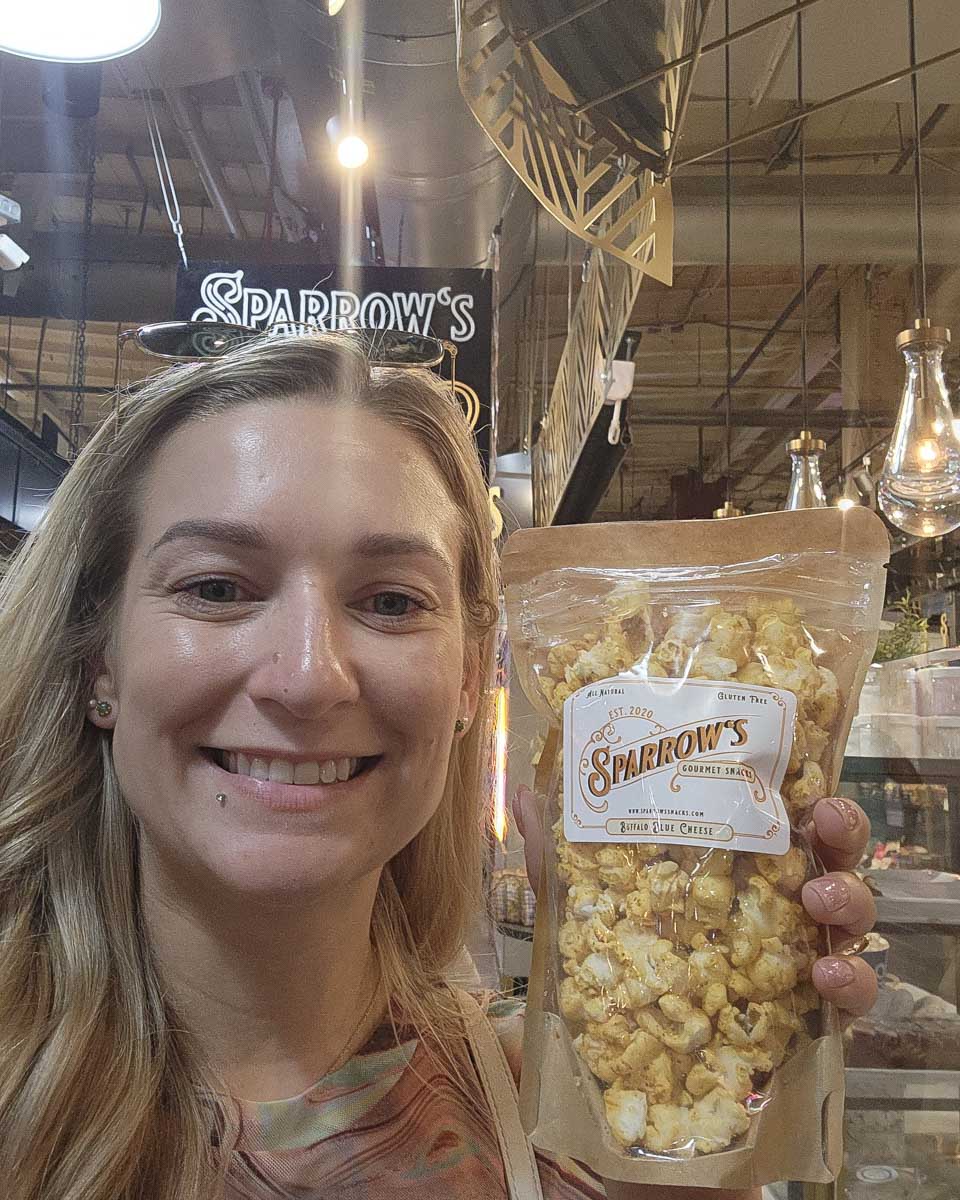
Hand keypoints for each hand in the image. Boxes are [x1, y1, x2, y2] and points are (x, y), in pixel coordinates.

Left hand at [512, 788, 876, 1021]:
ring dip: (849, 898)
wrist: (638, 1084)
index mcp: (735, 864)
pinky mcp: (813, 1019)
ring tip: (819, 899)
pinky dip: (851, 982)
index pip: (781, 813)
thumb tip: (523, 794)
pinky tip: (824, 976)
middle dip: (840, 828)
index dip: (800, 787)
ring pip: (851, 917)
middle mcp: (777, 903)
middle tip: (823, 820)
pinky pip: (852, 997)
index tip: (805, 778)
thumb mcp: (586, 909)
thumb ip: (560, 855)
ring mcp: (799, 958)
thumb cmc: (624, 973)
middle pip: (830, 852)